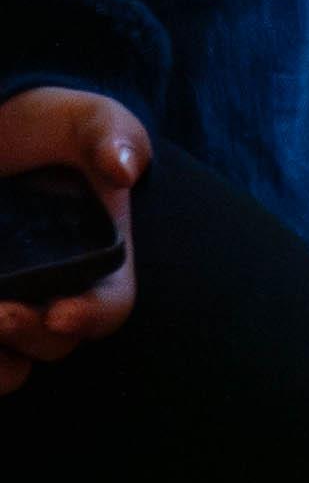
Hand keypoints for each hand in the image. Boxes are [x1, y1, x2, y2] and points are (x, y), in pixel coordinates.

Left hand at [0, 85, 143, 395]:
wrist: (3, 133)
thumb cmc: (49, 128)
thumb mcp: (83, 120)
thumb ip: (108, 135)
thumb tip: (123, 170)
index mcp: (101, 260)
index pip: (110, 306)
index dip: (90, 318)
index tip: (59, 314)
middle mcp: (57, 291)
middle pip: (53, 342)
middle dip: (27, 334)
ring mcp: (13, 301)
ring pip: (12, 362)